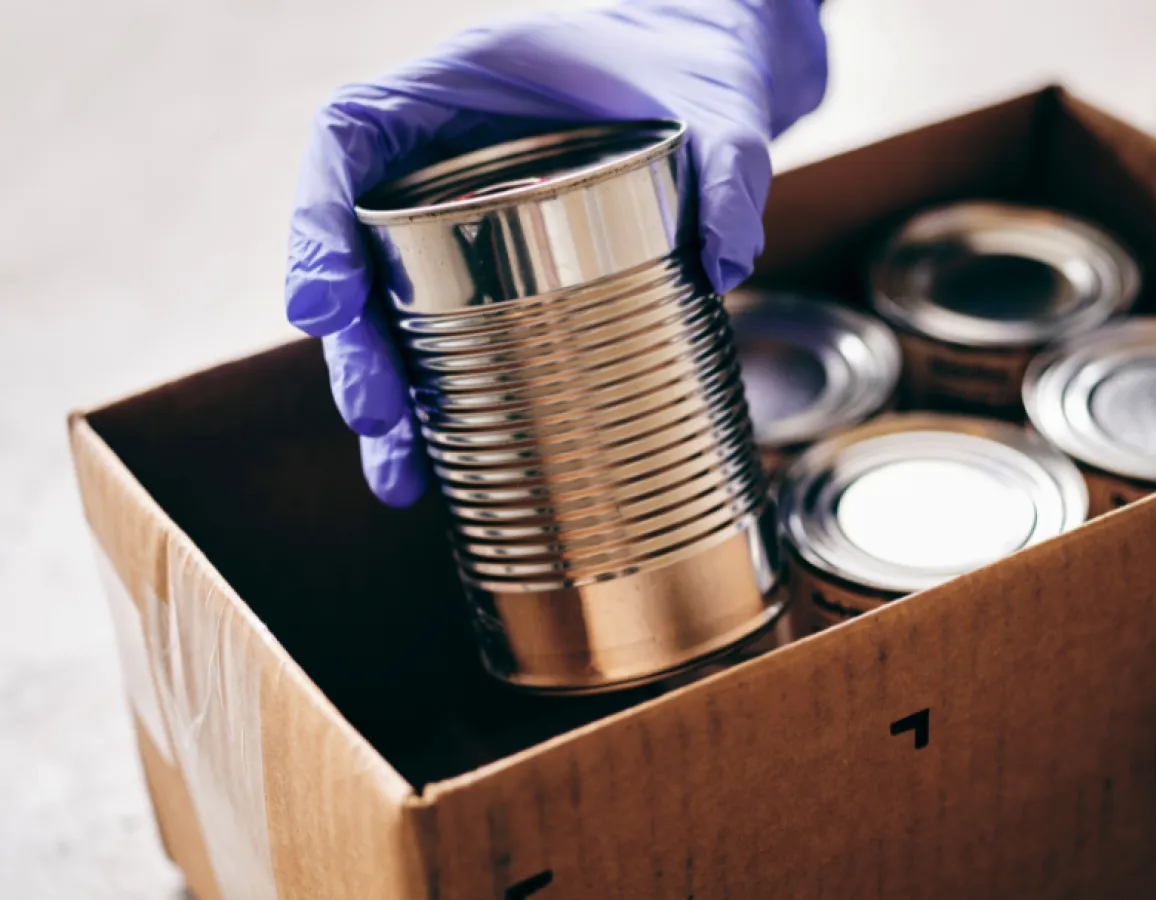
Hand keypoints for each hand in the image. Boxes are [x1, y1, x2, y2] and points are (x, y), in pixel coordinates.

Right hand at [283, 0, 826, 505]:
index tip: (322, 309)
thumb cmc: (700, 65)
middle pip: (358, 245)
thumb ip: (731, 166)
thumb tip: (726, 260)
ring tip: (401, 476)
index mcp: (462, 82)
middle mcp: (445, 149)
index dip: (315, 222)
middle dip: (356, 342)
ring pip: (395, 303)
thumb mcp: (723, 106)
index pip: (347, 136)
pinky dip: (442, 391)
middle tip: (378, 418)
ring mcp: (467, 207)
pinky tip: (447, 461)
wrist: (719, 72)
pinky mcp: (501, 258)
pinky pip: (447, 322)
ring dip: (391, 390)